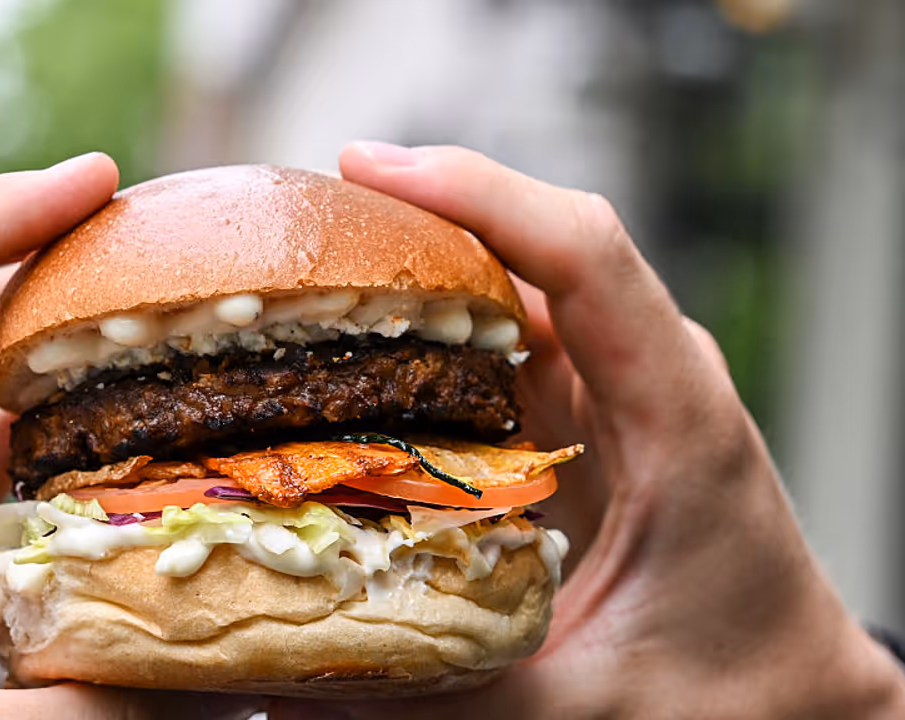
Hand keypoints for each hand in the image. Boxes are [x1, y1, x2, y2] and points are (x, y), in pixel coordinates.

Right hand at [272, 143, 904, 717]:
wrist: (790, 687)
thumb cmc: (728, 688)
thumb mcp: (593, 706)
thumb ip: (450, 698)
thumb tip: (296, 690)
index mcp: (678, 415)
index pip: (586, 254)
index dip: (481, 194)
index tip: (373, 167)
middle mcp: (643, 375)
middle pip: (528, 248)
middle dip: (411, 220)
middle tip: (293, 234)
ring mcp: (610, 387)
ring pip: (506, 286)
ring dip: (409, 270)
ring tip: (299, 283)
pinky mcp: (576, 412)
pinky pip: (495, 340)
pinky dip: (421, 329)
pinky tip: (347, 352)